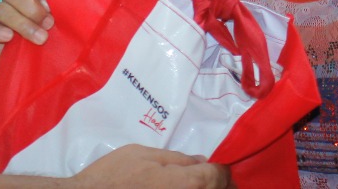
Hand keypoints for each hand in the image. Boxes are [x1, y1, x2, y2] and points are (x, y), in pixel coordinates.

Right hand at [72, 145, 231, 188]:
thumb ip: (175, 157)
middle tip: (220, 180)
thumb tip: (200, 161)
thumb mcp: (142, 153)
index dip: (222, 169)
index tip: (220, 167)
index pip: (218, 175)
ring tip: (208, 188)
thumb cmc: (114, 175)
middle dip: (221, 185)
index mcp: (187, 182)